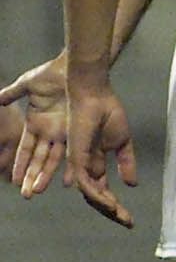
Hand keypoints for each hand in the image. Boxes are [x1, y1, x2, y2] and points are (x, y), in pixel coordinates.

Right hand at [1, 52, 69, 196]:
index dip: (20, 165)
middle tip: (28, 195)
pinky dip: (72, 163)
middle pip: (39, 159)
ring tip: (41, 190)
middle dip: (33, 176)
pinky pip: (74, 148)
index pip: (25, 149)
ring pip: (54, 158)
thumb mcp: (27, 84)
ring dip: (47, 174)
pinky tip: (71, 178)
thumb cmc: (51, 74)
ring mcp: (64, 130)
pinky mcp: (78, 127)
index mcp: (36, 123)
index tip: (14, 181)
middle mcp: (50, 131)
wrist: (75, 66)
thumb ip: (12, 93)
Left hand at [64, 70, 137, 227]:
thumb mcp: (123, 141)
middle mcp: (86, 168)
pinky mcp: (77, 159)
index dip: (116, 205)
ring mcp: (80, 165)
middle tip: (127, 223)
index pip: (104, 190)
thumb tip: (132, 185)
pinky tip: (112, 202)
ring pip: (91, 195)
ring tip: (120, 215)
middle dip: (112, 212)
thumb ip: (126, 162)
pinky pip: (87, 184)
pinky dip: (98, 195)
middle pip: (97, 197)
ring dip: (106, 207)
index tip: (130, 218)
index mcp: (96, 163)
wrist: (95, 96)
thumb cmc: (108, 113)